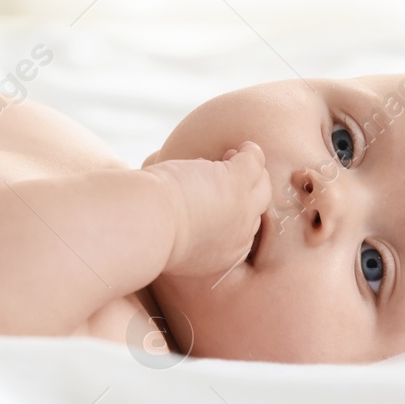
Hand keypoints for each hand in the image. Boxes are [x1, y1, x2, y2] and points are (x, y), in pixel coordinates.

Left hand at [144, 142, 270, 276]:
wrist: (143, 226)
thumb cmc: (144, 234)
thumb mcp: (172, 246)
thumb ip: (184, 236)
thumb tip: (179, 220)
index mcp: (223, 256)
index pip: (242, 231)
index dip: (233, 211)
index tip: (216, 200)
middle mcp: (239, 236)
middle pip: (257, 208)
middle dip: (246, 192)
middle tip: (225, 177)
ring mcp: (242, 208)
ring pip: (261, 184)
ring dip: (249, 169)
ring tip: (229, 157)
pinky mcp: (236, 182)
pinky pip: (253, 161)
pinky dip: (249, 152)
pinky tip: (241, 147)